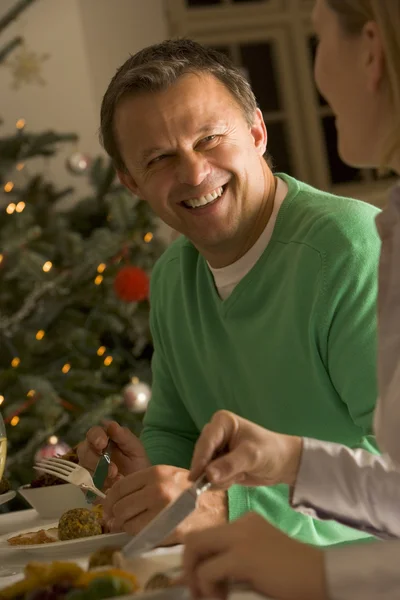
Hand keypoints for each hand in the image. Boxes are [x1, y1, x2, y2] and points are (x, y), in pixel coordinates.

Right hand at [76, 421, 150, 487]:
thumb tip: (111, 424)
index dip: (95, 437)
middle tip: (113, 471)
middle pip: (84, 451)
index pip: (93, 433)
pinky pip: (84, 486)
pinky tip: (109, 490)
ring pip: (83, 469)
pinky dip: (97, 488)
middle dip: (97, 461)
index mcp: (103, 439)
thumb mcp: (135, 449)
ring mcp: (87, 469)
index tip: (102, 444)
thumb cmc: (138, 464)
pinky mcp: (86, 486)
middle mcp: (92, 452)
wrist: (140, 488)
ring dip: (99, 476)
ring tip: (117, 482)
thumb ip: (124, 436)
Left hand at [103, 465, 227, 543]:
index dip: (109, 500)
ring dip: (125, 526)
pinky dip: (137, 536)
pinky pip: (140, 535)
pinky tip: (145, 532)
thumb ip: (143, 485)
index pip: (119, 487)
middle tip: (119, 520)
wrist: (218, 506)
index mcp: (156, 473)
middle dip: (116, 515)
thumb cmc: (190, 491)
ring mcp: (162, 510)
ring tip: (134, 526)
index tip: (108, 508)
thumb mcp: (168, 477)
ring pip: (126, 522)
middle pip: (119, 506)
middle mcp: (157, 489)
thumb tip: (114, 502)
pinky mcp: (167, 530)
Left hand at [183, 512, 327, 599]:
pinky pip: (208, 571)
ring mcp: (240, 537)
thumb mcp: (259, 559)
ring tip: (208, 598)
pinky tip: (220, 599)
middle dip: (188, 566)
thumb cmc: (294, 574)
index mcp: (245, 522)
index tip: (197, 582)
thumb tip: (205, 575)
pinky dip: (207, 588)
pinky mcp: (242, 556)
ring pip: (195, 548)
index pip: (208, 535)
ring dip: (195, 578)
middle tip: (196, 592)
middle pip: (195, 538)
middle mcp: (240, 523)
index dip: (197, 559)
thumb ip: (237, 560)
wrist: (321, 576)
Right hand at [190, 410, 301, 488]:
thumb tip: (208, 475)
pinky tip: (237, 478)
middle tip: (228, 480)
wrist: (284, 464)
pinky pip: (210, 477)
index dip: (200, 460)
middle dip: (212, 471)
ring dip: (219, 478)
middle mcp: (216, 433)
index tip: (196, 479)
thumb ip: (229, 465)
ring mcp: (217, 450)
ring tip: (238, 476)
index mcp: (223, 422)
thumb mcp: (251, 456)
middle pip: (201, 455)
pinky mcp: (219, 464)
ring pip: (204, 469)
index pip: (206, 441)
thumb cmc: (271, 452)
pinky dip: (222, 482)